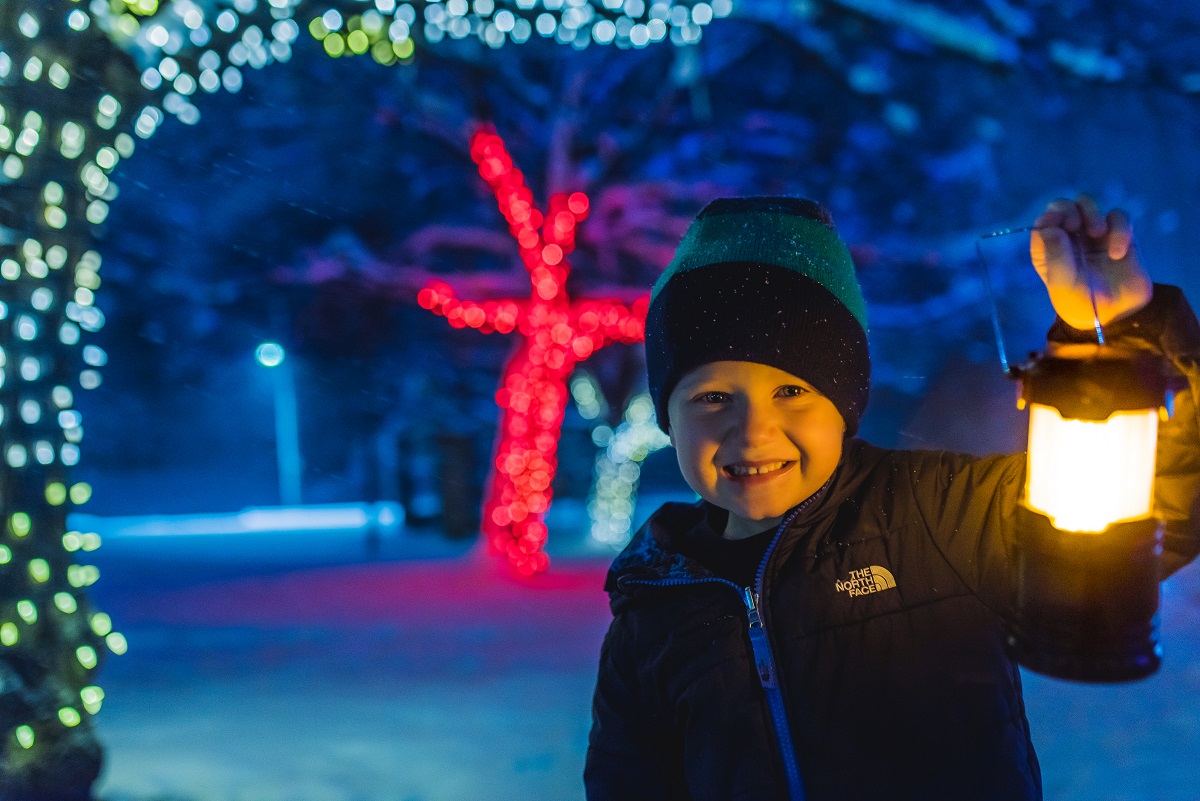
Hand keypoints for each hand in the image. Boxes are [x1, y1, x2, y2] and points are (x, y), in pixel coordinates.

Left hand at [1030, 194, 1152, 329]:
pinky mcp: (1118, 233)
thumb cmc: (1083, 303)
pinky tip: (1118, 253)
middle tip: (1076, 225)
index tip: (1061, 228)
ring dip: (1092, 212)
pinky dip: (1119, 229)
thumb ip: (1056, 257)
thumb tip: (1051, 229)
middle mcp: (1068, 238)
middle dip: (1068, 209)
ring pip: (1087, 203)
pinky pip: (1118, 216)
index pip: (1043, 222)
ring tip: (1097, 233)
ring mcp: (1092, 233)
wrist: (1118, 314)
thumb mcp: (1064, 285)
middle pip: (1062, 206)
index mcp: (1048, 250)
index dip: (1050, 218)